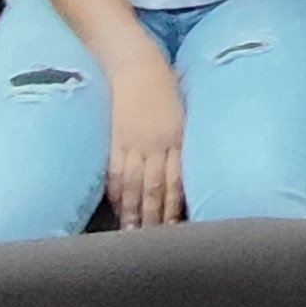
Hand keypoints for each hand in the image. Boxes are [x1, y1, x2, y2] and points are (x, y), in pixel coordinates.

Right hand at [107, 45, 185, 227]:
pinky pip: (114, 170)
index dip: (175, 207)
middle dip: (154, 217)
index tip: (177, 229)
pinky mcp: (115, 139)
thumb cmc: (167, 84)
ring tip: (132, 233)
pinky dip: (115, 191)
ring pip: (133, 185)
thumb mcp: (186, 111)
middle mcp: (156, 144)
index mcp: (178, 137)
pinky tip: (116, 207)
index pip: (177, 181)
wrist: (137, 64)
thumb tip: (190, 166)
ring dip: (133, 211)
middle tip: (153, 241)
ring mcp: (133, 143)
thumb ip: (185, 140)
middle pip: (154, 189)